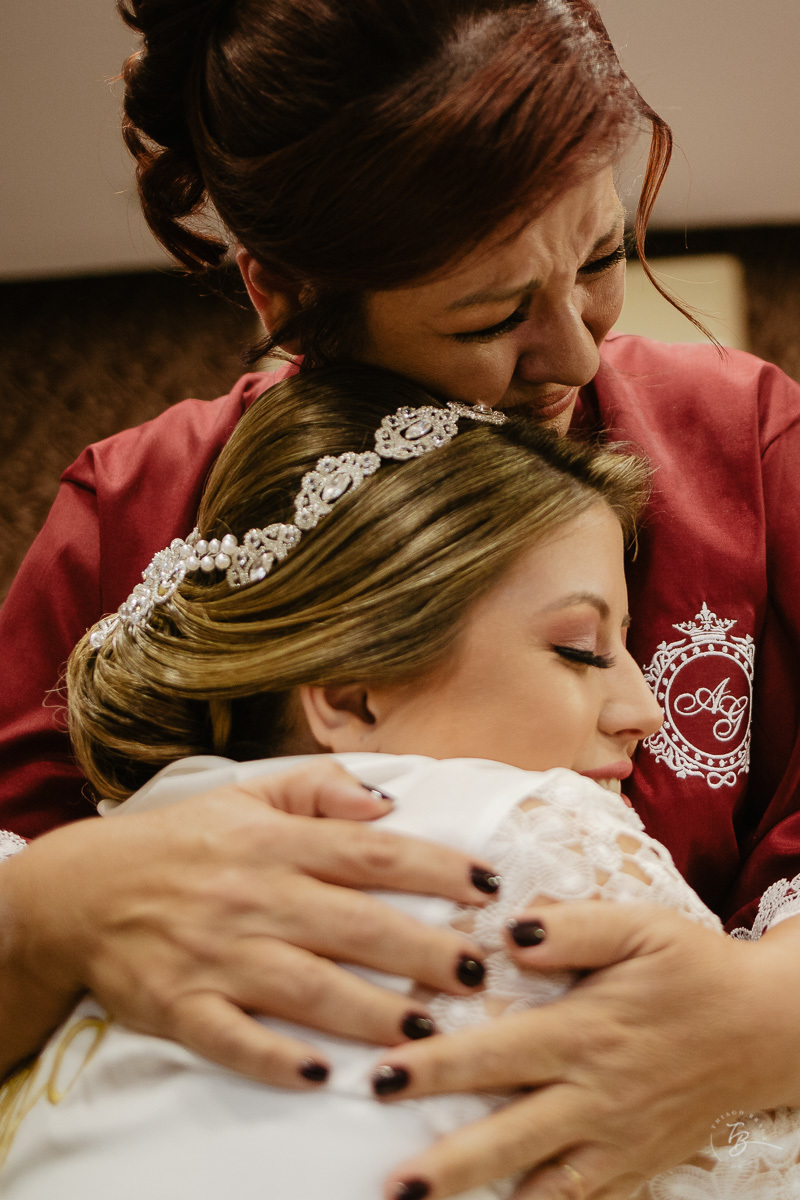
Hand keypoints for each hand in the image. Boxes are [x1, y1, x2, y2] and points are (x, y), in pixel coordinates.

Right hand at [1, 761, 496, 1084]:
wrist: (77, 892)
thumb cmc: (180, 841)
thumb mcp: (246, 795)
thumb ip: (319, 790)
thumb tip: (386, 804)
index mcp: (275, 841)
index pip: (372, 853)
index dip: (436, 870)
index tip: (489, 889)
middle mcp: (253, 895)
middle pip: (354, 924)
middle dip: (424, 950)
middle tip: (479, 973)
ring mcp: (216, 954)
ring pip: (306, 986)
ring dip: (370, 1011)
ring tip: (427, 1028)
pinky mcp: (179, 1006)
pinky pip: (234, 1040)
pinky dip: (278, 1060)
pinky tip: (325, 1077)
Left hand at [375, 901, 799, 1199]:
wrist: (764, 1028)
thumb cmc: (693, 968)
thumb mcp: (639, 926)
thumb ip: (572, 927)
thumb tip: (509, 931)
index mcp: (585, 1031)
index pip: (495, 1054)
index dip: (436, 1068)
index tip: (382, 1078)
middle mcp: (594, 1095)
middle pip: (509, 1138)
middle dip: (447, 1165)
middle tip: (394, 1184)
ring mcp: (616, 1140)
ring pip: (543, 1188)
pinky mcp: (635, 1165)